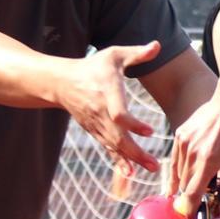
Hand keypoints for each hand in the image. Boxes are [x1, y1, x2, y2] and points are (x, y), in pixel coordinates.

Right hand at [62, 41, 163, 173]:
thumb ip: (136, 53)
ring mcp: (96, 124)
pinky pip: (108, 148)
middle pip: (118, 137)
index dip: (133, 124)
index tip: (150, 131)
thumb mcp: (113, 55)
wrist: (61, 82)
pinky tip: (131, 174)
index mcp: (106, 92)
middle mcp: (100, 112)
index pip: (118, 113)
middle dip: (137, 152)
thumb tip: (158, 45)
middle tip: (155, 165)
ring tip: (152, 169)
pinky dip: (119, 161)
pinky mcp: (95, 131)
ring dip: (132, 160)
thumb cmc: (92, 66)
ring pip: (114, 146)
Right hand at [165, 95, 219, 214]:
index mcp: (208, 161)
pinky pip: (175, 159)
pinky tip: (184, 175)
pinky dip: (179, 168)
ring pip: (178, 173)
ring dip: (185, 182)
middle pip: (184, 185)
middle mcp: (192, 153)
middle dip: (190, 195)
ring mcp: (183, 142)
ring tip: (194, 187)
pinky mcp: (179, 134)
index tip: (190, 216)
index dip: (189, 208)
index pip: (191, 193)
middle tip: (198, 202)